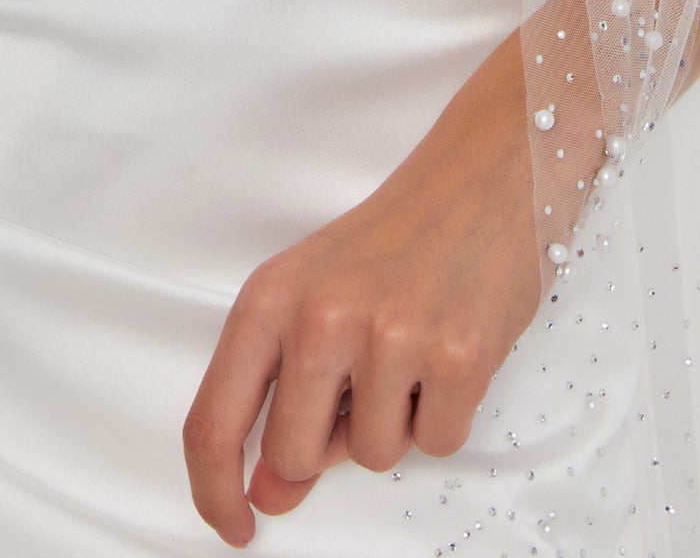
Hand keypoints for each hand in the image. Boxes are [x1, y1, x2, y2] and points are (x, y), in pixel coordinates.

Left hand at [182, 42, 565, 546]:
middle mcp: (321, 317)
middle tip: (362, 384)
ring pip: (372, 456)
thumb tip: (270, 492)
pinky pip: (437, 443)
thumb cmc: (395, 240)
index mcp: (270, 299)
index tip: (235, 525)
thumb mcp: (317, 298)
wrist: (486, 175)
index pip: (213, 420)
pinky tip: (449, 351)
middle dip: (326, 447)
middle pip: (293, 456)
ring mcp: (390, 338)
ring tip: (412, 350)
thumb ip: (285, 393)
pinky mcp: (457, 357)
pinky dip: (445, 414)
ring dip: (395, 422)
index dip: (215, 490)